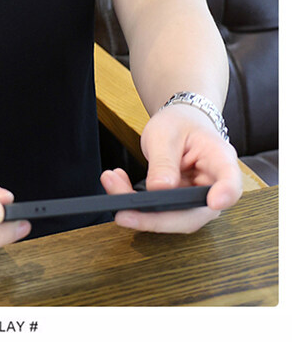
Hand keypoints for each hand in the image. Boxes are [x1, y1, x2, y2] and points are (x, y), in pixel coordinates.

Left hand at [101, 104, 242, 232]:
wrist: (179, 123)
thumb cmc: (179, 123)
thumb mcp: (166, 133)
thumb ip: (163, 161)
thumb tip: (160, 189)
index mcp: (220, 160)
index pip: (231, 183)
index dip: (225, 195)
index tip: (213, 202)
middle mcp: (214, 186)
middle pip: (193, 213)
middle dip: (154, 216)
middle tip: (121, 210)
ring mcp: (198, 200)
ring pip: (172, 218)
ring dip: (138, 209)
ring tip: (111, 181)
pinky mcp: (180, 205)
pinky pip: (159, 212)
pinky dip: (134, 202)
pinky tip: (117, 184)